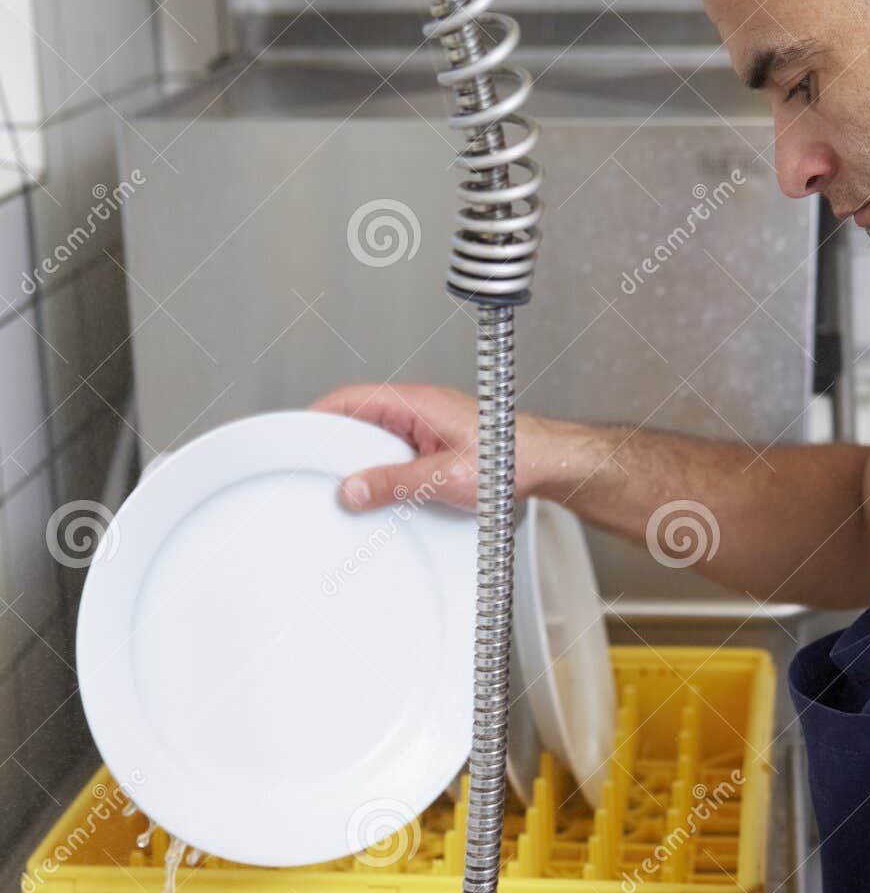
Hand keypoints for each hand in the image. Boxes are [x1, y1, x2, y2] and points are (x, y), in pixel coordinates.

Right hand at [309, 382, 575, 513]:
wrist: (549, 466)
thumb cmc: (512, 460)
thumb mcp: (446, 479)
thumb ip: (396, 484)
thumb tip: (353, 489)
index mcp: (417, 403)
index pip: (352, 399)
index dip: (320, 417)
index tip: (297, 437)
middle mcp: (420, 410)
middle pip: (360, 420)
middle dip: (337, 446)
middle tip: (318, 473)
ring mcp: (427, 428)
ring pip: (378, 439)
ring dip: (363, 462)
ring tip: (349, 488)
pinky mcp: (436, 446)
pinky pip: (396, 453)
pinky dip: (383, 470)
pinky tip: (383, 493)